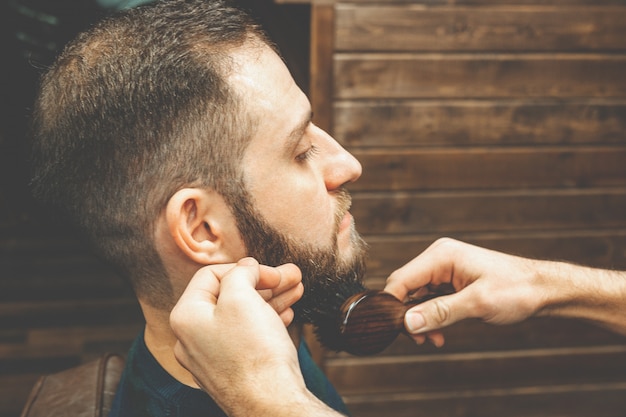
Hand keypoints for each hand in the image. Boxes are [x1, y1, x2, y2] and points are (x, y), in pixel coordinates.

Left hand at [170, 258, 340, 416]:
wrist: (271, 404)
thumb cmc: (253, 354)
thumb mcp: (242, 298)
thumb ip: (240, 274)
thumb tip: (245, 267)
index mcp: (186, 316)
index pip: (211, 275)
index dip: (245, 268)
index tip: (272, 272)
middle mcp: (192, 338)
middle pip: (229, 296)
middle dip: (264, 283)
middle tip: (290, 276)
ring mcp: (211, 357)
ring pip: (242, 317)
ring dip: (270, 300)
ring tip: (296, 291)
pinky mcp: (231, 371)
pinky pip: (246, 337)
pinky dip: (266, 321)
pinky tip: (286, 315)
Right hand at [385, 238, 625, 344]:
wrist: (544, 290)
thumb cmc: (517, 289)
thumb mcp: (477, 303)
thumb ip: (440, 312)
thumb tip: (407, 322)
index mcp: (441, 255)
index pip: (401, 279)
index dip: (392, 305)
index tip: (394, 330)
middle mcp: (439, 259)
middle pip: (406, 288)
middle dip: (408, 316)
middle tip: (420, 340)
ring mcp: (444, 270)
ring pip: (417, 297)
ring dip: (421, 320)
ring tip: (433, 340)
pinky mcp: (451, 281)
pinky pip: (430, 300)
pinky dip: (432, 317)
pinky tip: (440, 334)